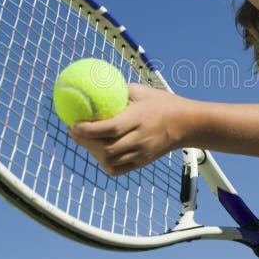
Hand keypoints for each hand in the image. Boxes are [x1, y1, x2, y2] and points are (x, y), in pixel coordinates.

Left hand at [68, 83, 191, 175]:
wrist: (185, 123)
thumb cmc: (161, 103)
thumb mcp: (141, 91)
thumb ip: (118, 92)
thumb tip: (92, 88)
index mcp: (138, 119)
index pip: (109, 129)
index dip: (87, 130)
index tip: (73, 123)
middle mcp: (140, 139)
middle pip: (106, 149)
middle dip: (84, 142)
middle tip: (73, 131)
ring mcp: (141, 153)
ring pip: (110, 162)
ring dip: (93, 152)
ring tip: (85, 140)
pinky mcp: (142, 162)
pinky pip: (118, 169)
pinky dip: (105, 163)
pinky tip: (99, 151)